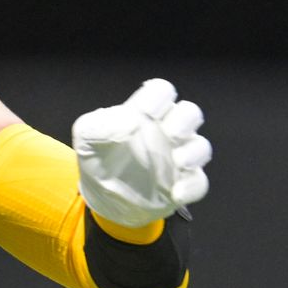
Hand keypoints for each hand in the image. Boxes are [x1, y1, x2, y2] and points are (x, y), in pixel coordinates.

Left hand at [72, 78, 210, 227]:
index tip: (145, 111)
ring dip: (192, 153)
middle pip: (190, 113)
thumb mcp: (86, 137)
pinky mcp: (182, 183)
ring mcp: (177, 158)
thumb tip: (131, 120)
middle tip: (170, 133)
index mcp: (144, 114)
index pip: (161, 92)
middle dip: (184, 120)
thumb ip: (100, 124)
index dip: (159, 97)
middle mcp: (165, 132)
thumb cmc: (97, 157)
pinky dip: (190, 187)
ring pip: (200, 147)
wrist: (100, 196)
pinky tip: (175, 193)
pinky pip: (198, 183)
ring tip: (178, 162)